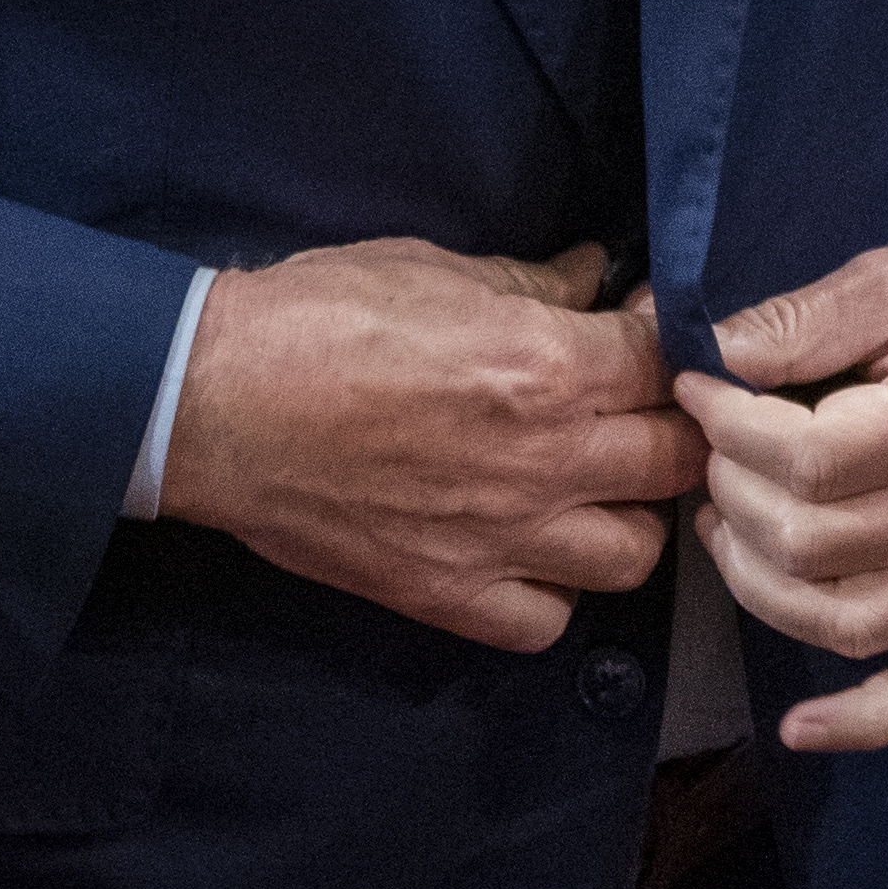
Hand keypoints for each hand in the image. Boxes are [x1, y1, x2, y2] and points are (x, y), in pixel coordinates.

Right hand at [158, 240, 700, 652]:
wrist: (212, 402)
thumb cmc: (315, 316)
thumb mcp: (431, 268)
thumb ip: (529, 282)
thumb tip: (594, 275)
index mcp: (545, 366)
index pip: (666, 360)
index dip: (672, 340)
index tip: (648, 331)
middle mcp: (544, 461)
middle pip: (674, 459)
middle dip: (672, 425)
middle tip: (635, 408)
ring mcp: (502, 539)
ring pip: (634, 553)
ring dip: (628, 515)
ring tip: (595, 488)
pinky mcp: (450, 594)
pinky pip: (548, 620)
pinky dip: (553, 591)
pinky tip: (530, 553)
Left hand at [676, 221, 887, 754]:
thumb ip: (810, 317)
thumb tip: (718, 352)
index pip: (811, 461)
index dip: (731, 427)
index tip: (703, 387)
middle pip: (813, 543)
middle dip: (734, 490)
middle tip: (715, 443)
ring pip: (846, 622)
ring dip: (761, 583)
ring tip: (731, 522)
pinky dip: (862, 720)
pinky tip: (799, 727)